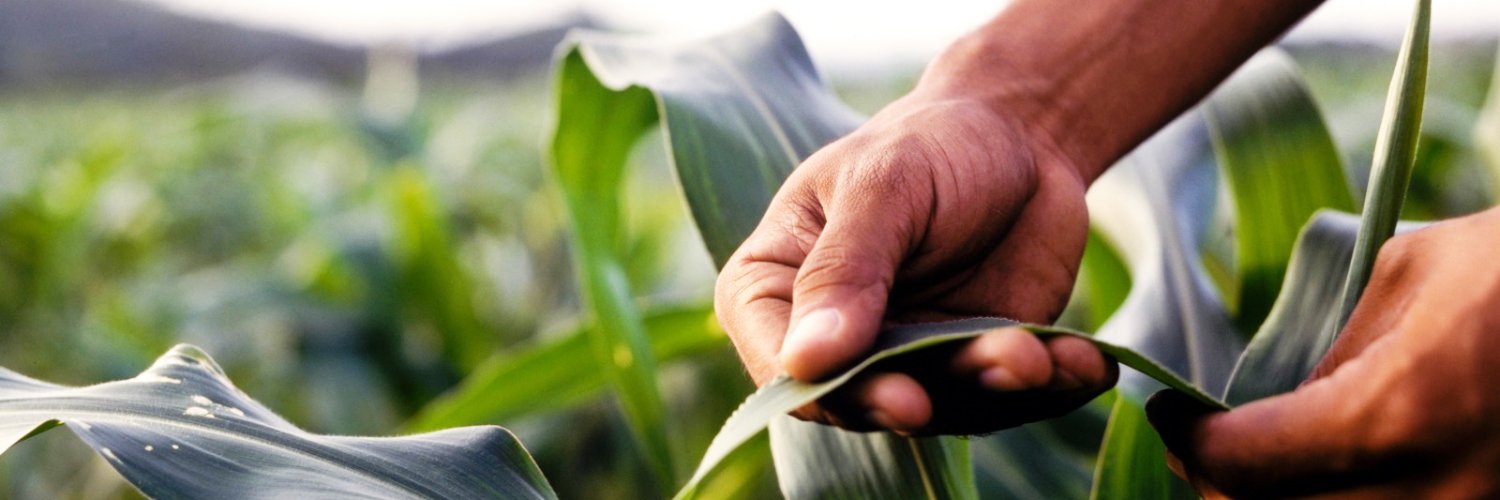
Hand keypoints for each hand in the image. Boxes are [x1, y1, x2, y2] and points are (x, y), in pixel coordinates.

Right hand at [713, 82, 1115, 434]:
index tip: (889, 391)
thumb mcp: (882, 186)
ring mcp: (906, 358)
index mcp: (778, 286)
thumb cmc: (929, 144)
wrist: (1022, 136)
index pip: (778, 359)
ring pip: (940, 404)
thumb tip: (805, 359)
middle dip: (910, 402)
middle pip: (855, 399)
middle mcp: (835, 338)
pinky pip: (1008, 395)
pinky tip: (1084, 362)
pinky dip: (1049, 383)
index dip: (826, 388)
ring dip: (989, 386)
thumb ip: (844, 269)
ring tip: (1034, 355)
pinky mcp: (974, 366)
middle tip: (947, 395)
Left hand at [1147, 206, 1499, 497]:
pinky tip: (1321, 476)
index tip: (1169, 416)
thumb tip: (1268, 403)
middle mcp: (1434, 492)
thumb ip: (1325, 352)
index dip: (1189, 442)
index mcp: (1396, 413)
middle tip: (1199, 449)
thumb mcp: (1405, 275)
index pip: (1244, 463)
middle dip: (1219, 486)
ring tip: (1256, 464)